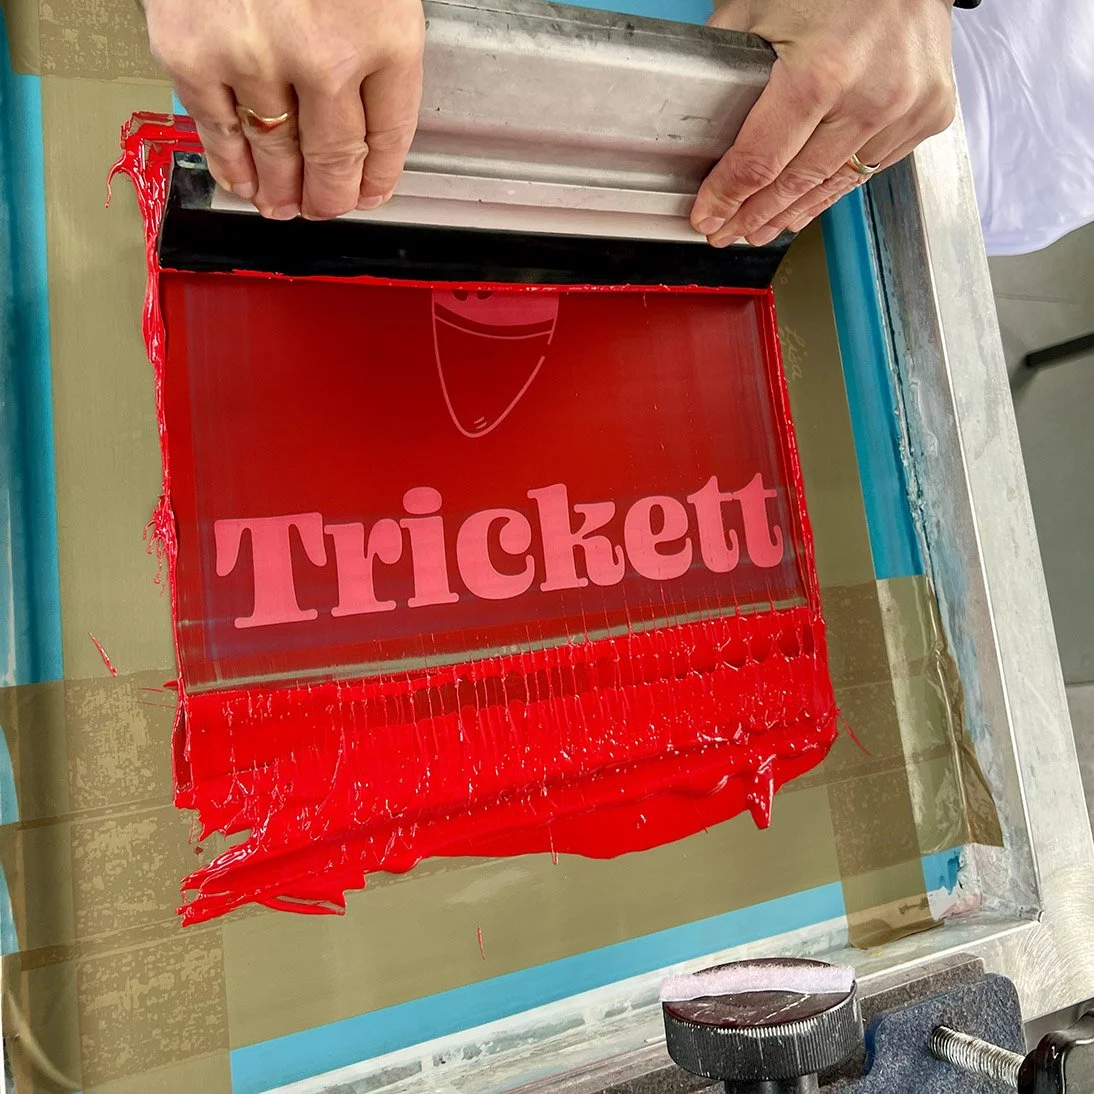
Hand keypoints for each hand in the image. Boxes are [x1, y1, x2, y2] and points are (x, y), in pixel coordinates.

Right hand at [143, 0, 424, 219]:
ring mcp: (253, 57)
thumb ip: (369, 38)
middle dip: (331, 196)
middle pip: (334, 158)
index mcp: (384, 31)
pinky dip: (232, 166)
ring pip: (276, 155)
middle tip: (325, 207)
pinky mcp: (190, 51)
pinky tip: (242, 183)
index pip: (390, 135)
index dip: (379, 178)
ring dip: (282, 192)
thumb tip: (362, 119)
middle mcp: (324, 55)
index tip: (371, 194)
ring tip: (284, 207)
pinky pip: (217, 130)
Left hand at [693, 0, 956, 245]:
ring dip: (791, 213)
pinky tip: (804, 205)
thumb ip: (723, 59)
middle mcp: (872, 98)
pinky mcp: (930, 115)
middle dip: (753, 215)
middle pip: (796, 183)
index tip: (707, 216)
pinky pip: (869, 168)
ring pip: (833, 185)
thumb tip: (693, 112)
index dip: (728, 197)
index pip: (761, 161)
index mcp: (824, 73)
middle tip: (726, 233)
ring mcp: (907, 110)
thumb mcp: (759, 6)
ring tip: (759, 229)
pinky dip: (831, 190)